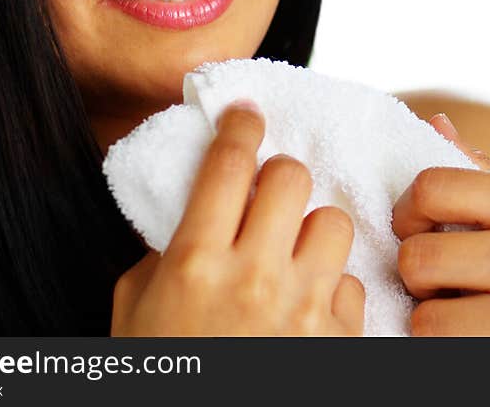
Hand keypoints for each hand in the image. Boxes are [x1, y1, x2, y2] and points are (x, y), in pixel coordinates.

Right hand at [111, 101, 364, 335]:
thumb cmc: (167, 375)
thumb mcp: (137, 314)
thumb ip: (163, 256)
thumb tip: (196, 213)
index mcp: (195, 264)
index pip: (228, 165)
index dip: (239, 127)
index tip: (245, 114)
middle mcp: (254, 277)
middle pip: (291, 177)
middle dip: (280, 177)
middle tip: (269, 194)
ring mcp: (303, 310)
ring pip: (333, 222)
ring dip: (314, 229)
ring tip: (296, 252)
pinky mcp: (340, 341)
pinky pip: (353, 284)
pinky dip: (335, 288)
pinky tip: (311, 307)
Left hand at [391, 113, 489, 335]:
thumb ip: (489, 173)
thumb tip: (435, 123)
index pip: (429, 189)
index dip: (408, 210)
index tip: (417, 226)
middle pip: (417, 258)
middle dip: (418, 272)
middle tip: (440, 278)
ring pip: (427, 321)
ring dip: (434, 320)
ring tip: (463, 312)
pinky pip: (453, 356)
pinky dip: (456, 349)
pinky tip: (483, 335)